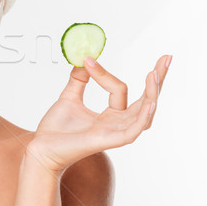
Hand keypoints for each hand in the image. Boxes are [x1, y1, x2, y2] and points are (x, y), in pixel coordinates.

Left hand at [28, 54, 171, 173]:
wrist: (40, 147)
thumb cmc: (55, 130)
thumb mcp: (69, 97)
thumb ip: (79, 79)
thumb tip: (85, 58)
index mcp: (109, 116)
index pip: (119, 89)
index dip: (104, 74)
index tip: (88, 60)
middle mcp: (116, 124)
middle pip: (146, 101)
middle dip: (158, 80)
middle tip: (166, 58)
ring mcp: (114, 133)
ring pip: (144, 114)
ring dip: (152, 94)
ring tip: (155, 74)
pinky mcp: (108, 141)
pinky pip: (133, 130)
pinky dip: (143, 116)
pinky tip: (150, 102)